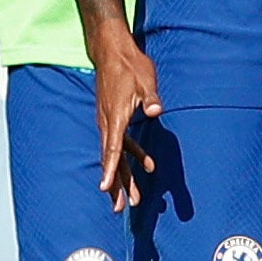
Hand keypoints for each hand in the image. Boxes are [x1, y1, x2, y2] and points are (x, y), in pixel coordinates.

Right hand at [91, 34, 163, 211]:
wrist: (112, 52)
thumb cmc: (130, 66)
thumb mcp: (145, 80)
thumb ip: (150, 98)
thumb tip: (156, 110)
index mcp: (116, 117)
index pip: (112, 149)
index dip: (110, 170)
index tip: (106, 189)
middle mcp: (109, 123)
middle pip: (111, 160)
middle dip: (117, 185)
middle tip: (121, 208)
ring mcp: (109, 121)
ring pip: (114, 155)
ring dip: (123, 176)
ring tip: (132, 198)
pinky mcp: (114, 118)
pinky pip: (120, 143)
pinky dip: (130, 156)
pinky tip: (145, 164)